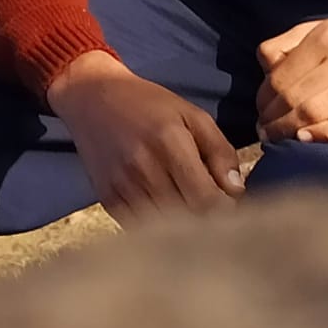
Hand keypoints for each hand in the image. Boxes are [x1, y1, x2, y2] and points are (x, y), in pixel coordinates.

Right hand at [47, 51, 245, 224]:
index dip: (227, 213)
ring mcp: (122, 186)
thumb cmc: (148, 104)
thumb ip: (219, 151)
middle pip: (188, 219)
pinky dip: (156, 231)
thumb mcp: (191, 115)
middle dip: (209, 223)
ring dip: (183, 230)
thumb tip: (236, 191)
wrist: (90, 97)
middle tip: (218, 217)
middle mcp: (144, 168)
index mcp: (170, 143)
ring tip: (194, 219)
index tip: (235, 210)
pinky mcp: (107, 198)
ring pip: (164, 229)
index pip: (208, 201)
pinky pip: (139, 228)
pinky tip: (166, 217)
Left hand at [255, 4, 327, 143]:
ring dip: (288, 129)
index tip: (260, 110)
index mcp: (324, 36)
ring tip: (277, 138)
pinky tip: (306, 138)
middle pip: (291, 95)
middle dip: (271, 116)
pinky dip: (323, 134)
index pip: (278, 73)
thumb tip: (266, 66)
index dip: (262, 96)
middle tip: (264, 130)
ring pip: (313, 111)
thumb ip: (295, 42)